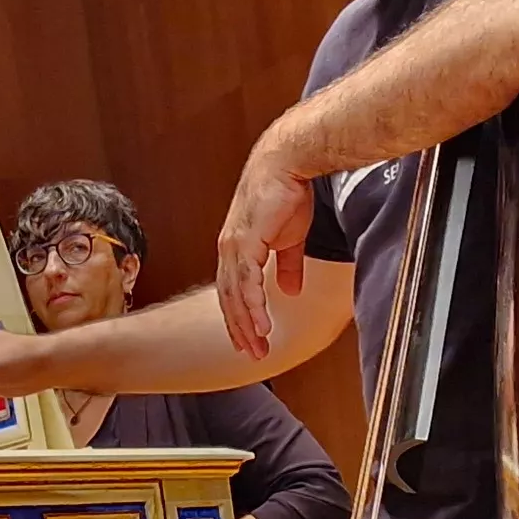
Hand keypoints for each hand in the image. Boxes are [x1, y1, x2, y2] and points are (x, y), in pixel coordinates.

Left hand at [216, 143, 317, 360]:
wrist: (287, 164)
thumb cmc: (286, 194)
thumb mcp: (289, 238)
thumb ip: (287, 266)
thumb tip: (290, 290)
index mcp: (236, 249)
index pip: (233, 292)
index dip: (239, 318)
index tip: (248, 340)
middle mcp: (229, 250)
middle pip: (230, 299)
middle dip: (240, 329)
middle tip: (252, 354)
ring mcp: (234, 246)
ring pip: (236, 296)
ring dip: (247, 325)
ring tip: (258, 347)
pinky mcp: (246, 241)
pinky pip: (248, 282)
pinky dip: (254, 307)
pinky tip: (262, 325)